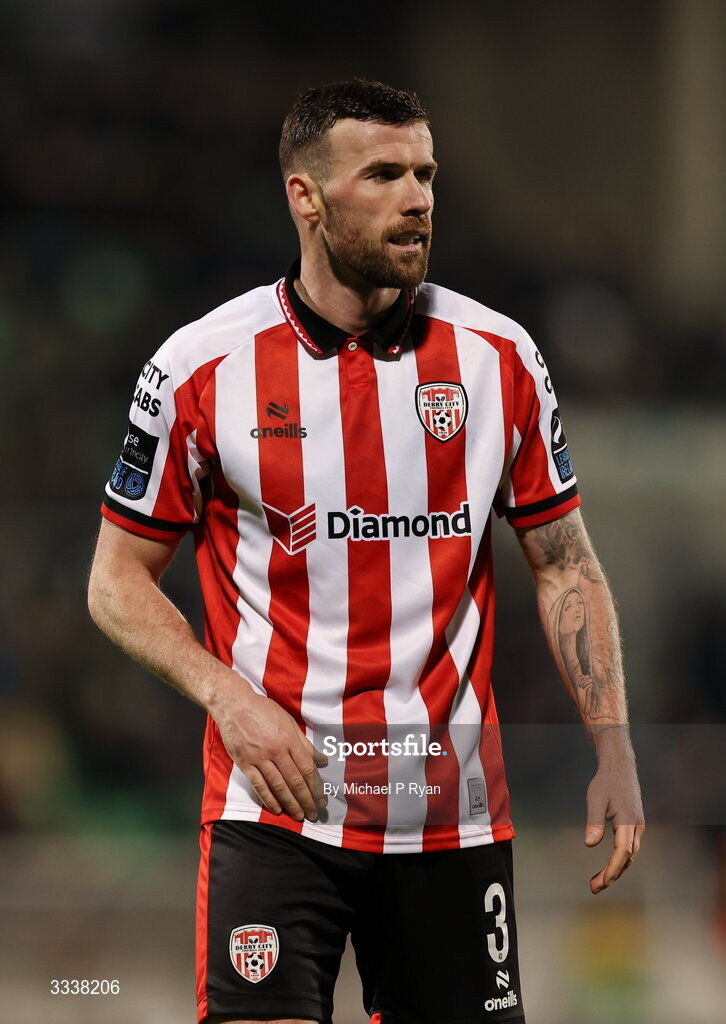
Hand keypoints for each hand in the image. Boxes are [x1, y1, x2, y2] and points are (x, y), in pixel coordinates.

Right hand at [210, 677, 327, 821]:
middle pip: (295, 780)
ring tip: (299, 815)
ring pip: (278, 786)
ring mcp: (259, 758)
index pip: (307, 768)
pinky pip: (259, 785)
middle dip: (306, 800)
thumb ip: (305, 744)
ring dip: (290, 803)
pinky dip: (268, 799)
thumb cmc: (264, 711)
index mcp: (289, 739)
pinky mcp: (245, 763)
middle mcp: (276, 750)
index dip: (316, 787)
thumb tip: (323, 760)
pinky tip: (277, 809)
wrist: (235, 705)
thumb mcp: (289, 722)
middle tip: (314, 814)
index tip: (322, 800)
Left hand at [584, 735, 644, 893]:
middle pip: (627, 858)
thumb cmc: (606, 782)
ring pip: (630, 855)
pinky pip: (630, 848)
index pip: (622, 852)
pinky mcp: (635, 824)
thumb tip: (589, 844)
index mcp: (628, 821)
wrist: (620, 766)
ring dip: (616, 870)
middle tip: (594, 888)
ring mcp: (638, 826)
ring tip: (598, 882)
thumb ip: (594, 822)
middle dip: (612, 875)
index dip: (613, 869)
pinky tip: (610, 866)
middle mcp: (637, 826)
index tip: (602, 882)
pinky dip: (620, 860)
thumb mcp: (595, 799)